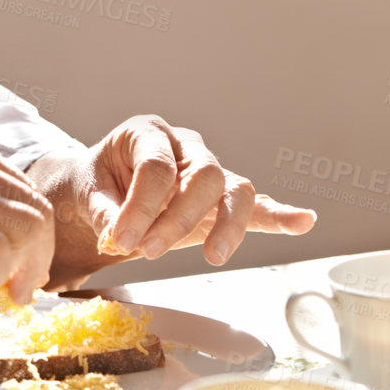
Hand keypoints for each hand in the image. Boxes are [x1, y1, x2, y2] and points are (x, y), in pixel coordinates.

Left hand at [30, 114, 314, 287]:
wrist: (103, 192)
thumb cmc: (97, 186)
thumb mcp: (88, 194)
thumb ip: (104, 212)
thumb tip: (119, 235)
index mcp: (146, 133)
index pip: (156, 166)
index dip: (141, 206)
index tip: (121, 240)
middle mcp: (184, 146)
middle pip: (202, 175)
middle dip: (178, 218)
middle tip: (149, 250)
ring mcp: (207, 171)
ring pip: (233, 189)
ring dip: (227, 225)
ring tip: (214, 256)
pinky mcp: (220, 200)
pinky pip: (255, 205)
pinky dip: (279, 214)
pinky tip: (302, 221)